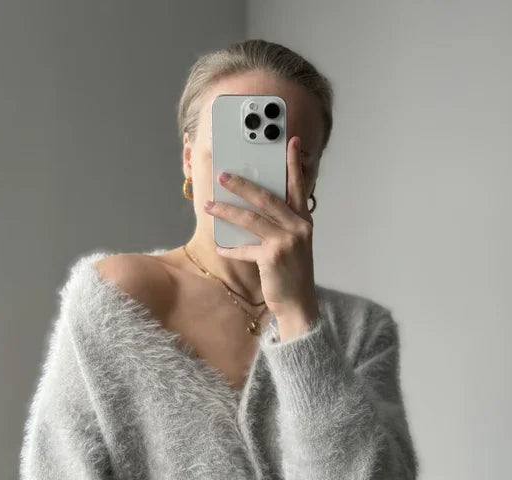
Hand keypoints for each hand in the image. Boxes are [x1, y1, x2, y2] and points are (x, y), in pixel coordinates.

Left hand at [204, 136, 317, 319]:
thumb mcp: (293, 245)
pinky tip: (220, 248)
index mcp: (303, 221)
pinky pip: (244, 249)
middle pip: (266, 197)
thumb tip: (251, 210)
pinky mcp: (272, 257)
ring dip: (226, 211)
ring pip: (250, 219)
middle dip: (242, 184)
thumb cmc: (292, 274)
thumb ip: (280, 225)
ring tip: (209, 205)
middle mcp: (298, 227)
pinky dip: (230, 249)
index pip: (298, 186)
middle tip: (222, 175)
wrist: (299, 304)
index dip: (293, 163)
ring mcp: (286, 242)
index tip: (289, 142)